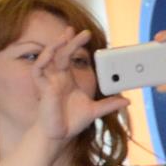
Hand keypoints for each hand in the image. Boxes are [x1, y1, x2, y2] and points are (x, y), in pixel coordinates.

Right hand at [34, 29, 126, 147]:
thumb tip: (127, 101)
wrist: (59, 134)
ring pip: (48, 57)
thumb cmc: (72, 121)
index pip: (70, 57)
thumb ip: (109, 104)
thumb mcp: (95, 111)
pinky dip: (43, 60)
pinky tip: (51, 52)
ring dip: (55, 45)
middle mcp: (58, 77)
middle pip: (62, 53)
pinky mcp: (42, 88)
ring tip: (65, 36)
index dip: (75, 45)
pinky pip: (38, 70)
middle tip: (82, 31)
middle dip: (70, 41)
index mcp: (68, 79)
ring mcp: (49, 81)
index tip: (84, 34)